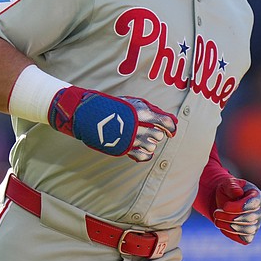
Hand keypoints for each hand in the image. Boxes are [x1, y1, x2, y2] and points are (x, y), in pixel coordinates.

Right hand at [48, 87, 176, 161]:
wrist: (89, 115)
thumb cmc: (113, 107)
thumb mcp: (131, 102)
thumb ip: (151, 110)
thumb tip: (171, 120)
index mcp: (139, 112)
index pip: (163, 121)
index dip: (170, 126)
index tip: (171, 130)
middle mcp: (136, 126)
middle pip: (158, 135)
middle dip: (157, 134)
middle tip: (151, 130)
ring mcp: (129, 139)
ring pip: (151, 147)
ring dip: (150, 143)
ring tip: (142, 138)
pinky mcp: (123, 149)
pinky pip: (143, 157)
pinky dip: (146, 154)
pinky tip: (143, 149)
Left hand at [212, 175, 260, 244]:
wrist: (224, 200)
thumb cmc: (228, 190)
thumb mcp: (228, 183)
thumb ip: (232, 186)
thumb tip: (238, 193)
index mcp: (257, 196)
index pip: (253, 205)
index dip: (238, 207)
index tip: (225, 206)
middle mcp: (260, 211)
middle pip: (249, 219)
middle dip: (229, 217)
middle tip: (216, 213)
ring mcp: (256, 224)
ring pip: (247, 230)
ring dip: (229, 226)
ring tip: (216, 220)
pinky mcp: (250, 234)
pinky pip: (245, 239)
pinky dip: (232, 234)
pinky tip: (222, 226)